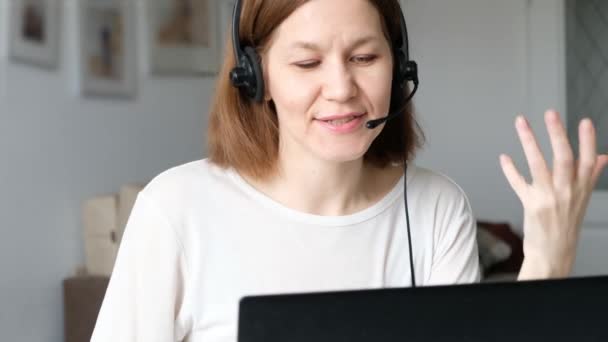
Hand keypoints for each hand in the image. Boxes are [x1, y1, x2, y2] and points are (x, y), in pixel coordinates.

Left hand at [499, 110, 607, 279]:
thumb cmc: (567, 224)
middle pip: (563, 159)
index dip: (588, 141)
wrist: (554, 254)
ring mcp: (548, 198)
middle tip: (550, 114)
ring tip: (521, 123)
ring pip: (538, 166)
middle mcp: (566, 192)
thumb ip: (590, 175)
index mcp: (581, 188)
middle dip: (557, 134)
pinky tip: (504, 158)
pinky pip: (519, 184)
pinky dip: (510, 170)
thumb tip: (603, 156)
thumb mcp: (583, 198)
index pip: (588, 161)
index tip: (585, 122)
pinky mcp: (531, 205)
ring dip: (529, 142)